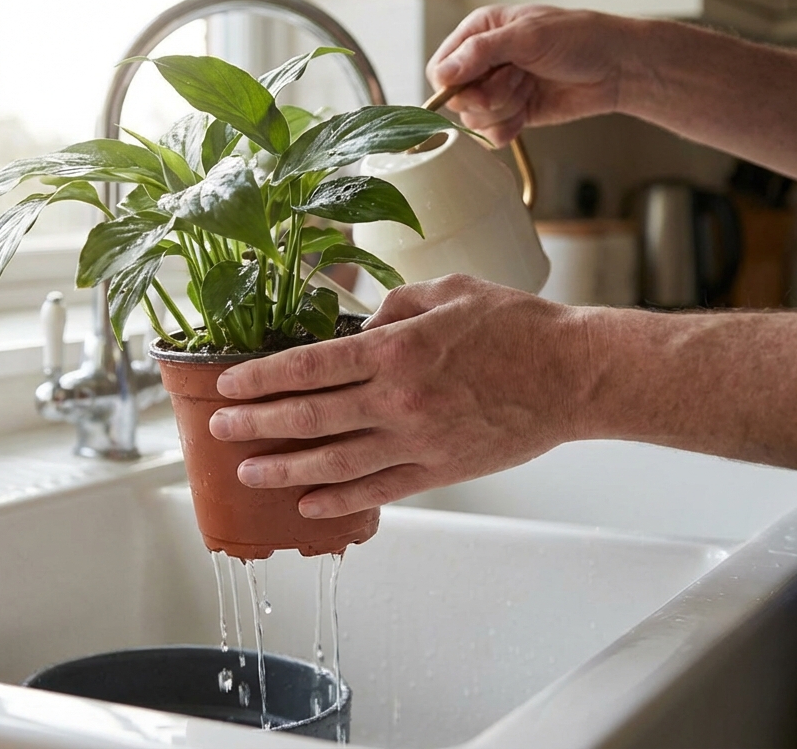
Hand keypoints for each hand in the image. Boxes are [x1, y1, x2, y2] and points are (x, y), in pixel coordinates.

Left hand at [208, 275, 595, 518]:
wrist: (575, 375)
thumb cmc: (517, 327)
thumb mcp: (449, 291)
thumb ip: (394, 307)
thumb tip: (360, 327)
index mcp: (395, 350)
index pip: (308, 366)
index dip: (260, 377)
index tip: (228, 383)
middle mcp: (398, 400)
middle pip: (308, 417)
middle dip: (256, 423)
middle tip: (221, 427)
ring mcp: (417, 441)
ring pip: (334, 463)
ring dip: (284, 469)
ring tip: (248, 473)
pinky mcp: (439, 471)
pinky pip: (377, 492)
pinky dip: (338, 502)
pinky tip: (307, 505)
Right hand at [426, 5, 639, 144]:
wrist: (616, 68)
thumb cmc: (580, 39)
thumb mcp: (528, 36)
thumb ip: (480, 53)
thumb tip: (443, 74)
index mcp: (480, 32)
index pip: (440, 67)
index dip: (454, 82)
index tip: (481, 80)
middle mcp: (484, 62)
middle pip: (456, 98)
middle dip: (488, 95)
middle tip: (518, 78)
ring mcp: (498, 90)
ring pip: (474, 120)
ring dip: (505, 110)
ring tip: (529, 89)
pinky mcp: (512, 114)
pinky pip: (492, 135)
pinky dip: (511, 128)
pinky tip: (530, 111)